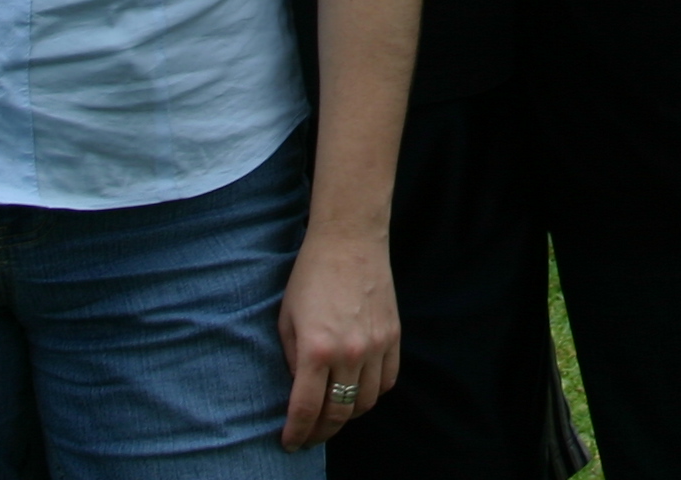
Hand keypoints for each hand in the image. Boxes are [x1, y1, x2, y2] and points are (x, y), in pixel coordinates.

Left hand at [280, 223, 399, 448]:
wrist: (350, 239)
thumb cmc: (310, 275)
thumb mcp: (287, 319)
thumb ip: (293, 359)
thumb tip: (301, 389)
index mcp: (316, 349)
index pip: (307, 408)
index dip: (297, 432)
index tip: (290, 442)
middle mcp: (350, 352)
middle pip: (339, 412)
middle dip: (322, 431)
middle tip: (311, 435)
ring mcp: (377, 345)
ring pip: (366, 402)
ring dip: (349, 414)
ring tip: (335, 414)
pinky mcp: (393, 335)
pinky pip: (388, 380)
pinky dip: (373, 393)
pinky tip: (359, 391)